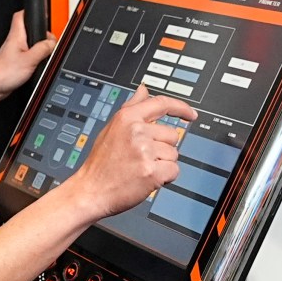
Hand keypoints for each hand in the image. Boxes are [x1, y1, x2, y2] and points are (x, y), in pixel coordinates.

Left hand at [0, 19, 55, 99]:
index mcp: (16, 36)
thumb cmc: (6, 73)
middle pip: (28, 29)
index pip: (20, 15)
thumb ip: (43, 49)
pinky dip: (34, 56)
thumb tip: (51, 43)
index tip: (39, 14)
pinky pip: (27, 53)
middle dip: (40, 33)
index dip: (30, 12)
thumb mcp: (30, 59)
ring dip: (37, 46)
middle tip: (48, 40)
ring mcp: (13, 51)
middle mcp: (14, 41)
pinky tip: (37, 63)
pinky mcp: (14, 60)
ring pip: (28, 42)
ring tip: (44, 52)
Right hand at [60, 88, 195, 220]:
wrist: (90, 191)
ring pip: (174, 154)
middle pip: (172, 135)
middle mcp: (137, 131)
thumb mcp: (112, 127)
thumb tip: (144, 90)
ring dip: (163, 164)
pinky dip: (165, 178)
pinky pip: (174, 171)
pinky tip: (147, 179)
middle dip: (163, 148)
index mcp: (127, 118)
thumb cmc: (101, 162)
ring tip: (141, 169)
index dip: (180, 108)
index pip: (161, 104)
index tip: (191, 114)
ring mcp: (144, 151)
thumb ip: (131, 107)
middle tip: (142, 158)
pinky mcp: (151, 171)